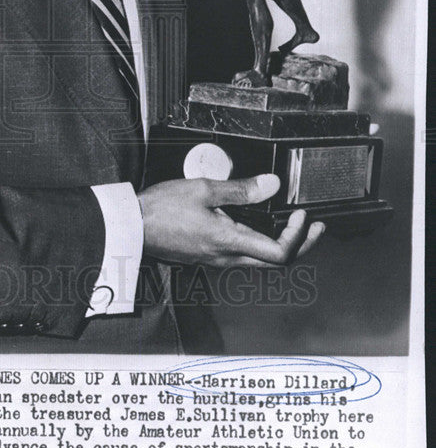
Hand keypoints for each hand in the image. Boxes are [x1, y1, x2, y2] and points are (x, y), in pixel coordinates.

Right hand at [138, 174, 324, 266]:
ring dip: (282, 244)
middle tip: (315, 227)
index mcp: (229, 242)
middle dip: (301, 244)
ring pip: (260, 261)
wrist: (132, 226)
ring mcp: (217, 260)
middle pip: (276, 263)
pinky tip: (258, 225)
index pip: (280, 254)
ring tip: (291, 224)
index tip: (302, 214)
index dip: (298, 236)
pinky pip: (243, 256)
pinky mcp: (208, 256)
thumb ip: (240, 188)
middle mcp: (226, 258)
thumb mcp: (203, 189)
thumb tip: (272, 184)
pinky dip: (261, 243)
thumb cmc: (161, 209)